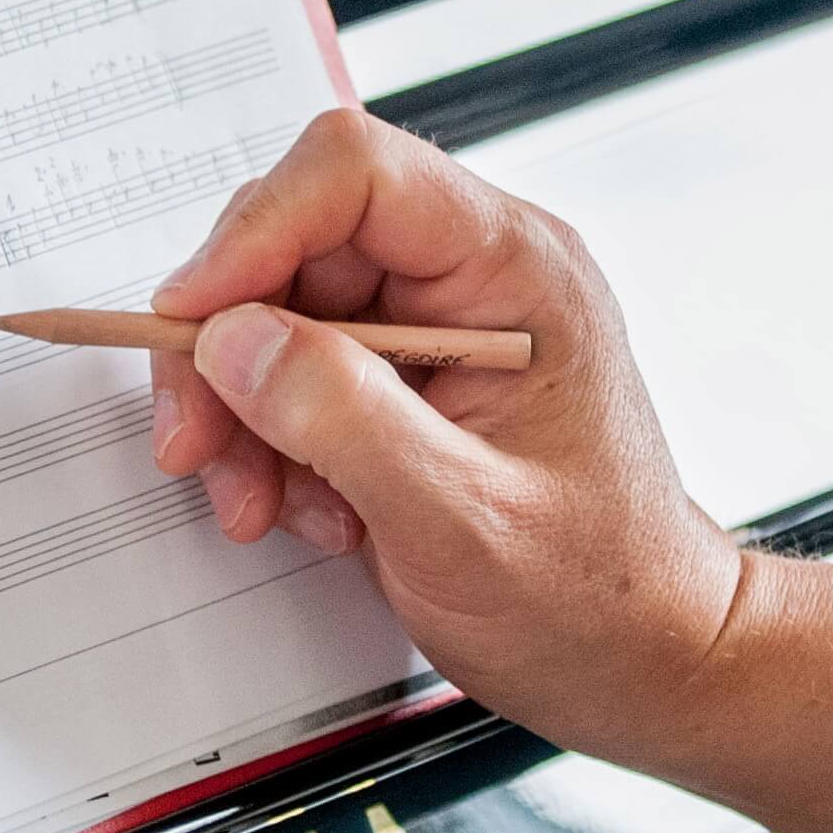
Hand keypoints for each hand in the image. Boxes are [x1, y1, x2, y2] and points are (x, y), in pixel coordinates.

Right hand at [149, 109, 742, 734]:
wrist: (642, 658)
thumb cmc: (594, 594)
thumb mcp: (462, 521)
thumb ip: (346, 422)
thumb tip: (235, 339)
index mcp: (517, 270)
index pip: (358, 174)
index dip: (255, 230)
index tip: (191, 322)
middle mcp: (477, 277)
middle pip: (299, 243)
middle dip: (231, 347)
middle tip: (198, 448)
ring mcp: (441, 326)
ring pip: (282, 313)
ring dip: (244, 410)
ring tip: (263, 505)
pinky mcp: (411, 381)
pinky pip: (300, 374)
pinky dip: (274, 443)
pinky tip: (312, 512)